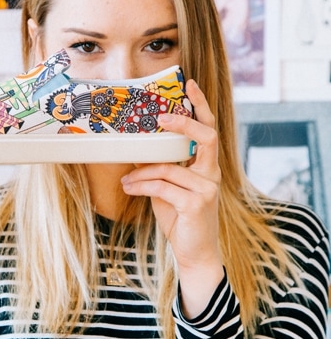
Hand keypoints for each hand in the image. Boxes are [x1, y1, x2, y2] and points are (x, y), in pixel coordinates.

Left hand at [121, 80, 223, 316]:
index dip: (200, 105)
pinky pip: (163, 187)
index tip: (188, 84)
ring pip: (170, 167)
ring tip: (126, 179)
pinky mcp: (196, 204)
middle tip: (160, 115)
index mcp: (207, 166)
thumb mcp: (167, 189)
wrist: (196, 253)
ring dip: (143, 172)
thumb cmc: (181, 219)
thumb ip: (158, 168)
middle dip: (183, 123)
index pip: (208, 129)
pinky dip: (142, 186)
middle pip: (205, 137)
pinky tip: (130, 187)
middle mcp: (212, 174)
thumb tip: (134, 148)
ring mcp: (207, 189)